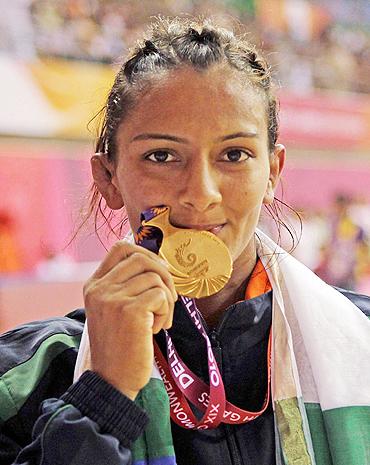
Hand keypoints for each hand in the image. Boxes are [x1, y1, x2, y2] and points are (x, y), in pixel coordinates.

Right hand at [83, 240, 176, 399]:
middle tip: (168, 298)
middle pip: (142, 258)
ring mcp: (114, 298)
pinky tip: (156, 329)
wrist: (111, 381)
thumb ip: (125, 285)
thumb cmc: (118, 345)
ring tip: (158, 320)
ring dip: (166, 299)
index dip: (145, 253)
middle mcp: (101, 288)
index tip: (157, 271)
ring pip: (156, 278)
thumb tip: (157, 263)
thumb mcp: (112, 310)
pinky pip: (161, 295)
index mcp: (94, 285)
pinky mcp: (131, 311)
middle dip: (164, 275)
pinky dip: (166, 312)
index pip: (120, 247)